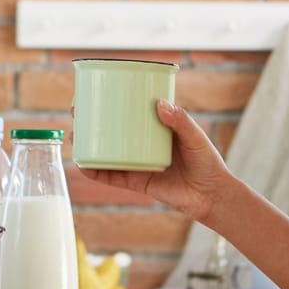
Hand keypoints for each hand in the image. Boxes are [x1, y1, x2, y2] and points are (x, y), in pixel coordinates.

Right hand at [76, 100, 234, 224]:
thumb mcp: (195, 136)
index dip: (112, 103)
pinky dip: (97, 172)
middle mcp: (143, 145)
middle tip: (77, 112)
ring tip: (75, 136)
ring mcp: (139, 164)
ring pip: (108, 154)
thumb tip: (159, 104)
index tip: (95, 92)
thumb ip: (180, 121)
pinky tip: (83, 165)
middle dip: (92, 122)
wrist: (213, 196)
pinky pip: (113, 177)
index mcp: (156, 129)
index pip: (130, 113)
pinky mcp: (138, 183)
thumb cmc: (208, 162)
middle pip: (112, 131)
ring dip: (89, 146)